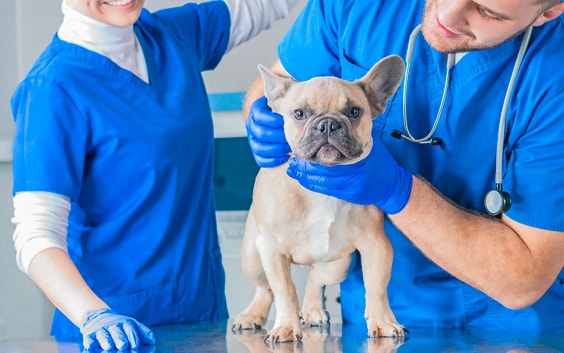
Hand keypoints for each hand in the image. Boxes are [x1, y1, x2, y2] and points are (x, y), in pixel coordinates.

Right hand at [80, 308, 154, 350]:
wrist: (99, 315)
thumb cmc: (120, 326)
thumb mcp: (132, 325)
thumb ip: (142, 332)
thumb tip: (152, 340)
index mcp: (125, 323)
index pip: (130, 329)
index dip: (133, 337)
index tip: (136, 346)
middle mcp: (113, 325)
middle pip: (117, 332)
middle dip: (120, 339)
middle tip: (123, 346)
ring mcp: (101, 329)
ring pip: (104, 335)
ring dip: (106, 341)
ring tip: (108, 347)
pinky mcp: (90, 334)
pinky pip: (89, 338)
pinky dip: (89, 341)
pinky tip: (90, 345)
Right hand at [246, 96, 290, 166]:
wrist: (281, 119)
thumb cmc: (286, 108)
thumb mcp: (284, 99)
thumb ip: (287, 96)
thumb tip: (293, 93)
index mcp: (256, 111)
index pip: (259, 115)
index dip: (273, 120)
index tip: (286, 121)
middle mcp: (252, 125)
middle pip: (260, 133)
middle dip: (277, 136)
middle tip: (291, 137)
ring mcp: (253, 139)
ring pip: (259, 147)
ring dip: (276, 149)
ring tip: (289, 148)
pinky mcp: (257, 151)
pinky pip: (260, 159)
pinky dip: (272, 160)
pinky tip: (285, 157)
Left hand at [286, 136, 412, 213]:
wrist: (392, 184)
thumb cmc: (378, 160)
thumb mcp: (369, 142)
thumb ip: (351, 134)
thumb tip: (331, 122)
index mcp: (359, 152)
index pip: (333, 150)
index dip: (316, 149)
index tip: (303, 145)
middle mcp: (355, 168)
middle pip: (324, 166)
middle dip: (306, 163)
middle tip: (293, 158)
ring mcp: (352, 183)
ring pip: (322, 179)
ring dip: (305, 174)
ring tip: (293, 169)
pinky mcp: (349, 193)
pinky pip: (326, 189)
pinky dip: (312, 183)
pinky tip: (303, 178)